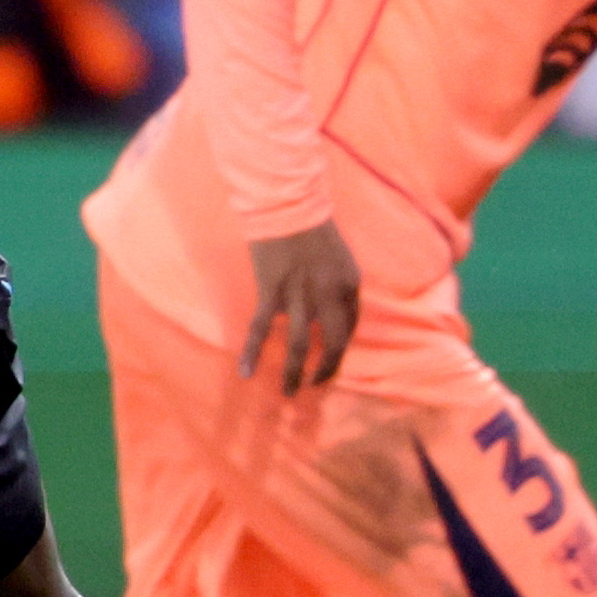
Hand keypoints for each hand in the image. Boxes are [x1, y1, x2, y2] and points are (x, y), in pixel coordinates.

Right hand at [240, 219, 360, 394]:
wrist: (287, 203)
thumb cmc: (314, 225)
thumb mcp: (341, 257)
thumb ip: (338, 285)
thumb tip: (329, 311)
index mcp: (350, 284)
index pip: (351, 326)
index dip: (340, 347)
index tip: (330, 359)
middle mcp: (329, 296)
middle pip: (332, 343)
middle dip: (325, 370)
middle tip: (314, 386)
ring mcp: (299, 296)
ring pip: (297, 345)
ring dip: (292, 373)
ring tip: (288, 394)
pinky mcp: (270, 292)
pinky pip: (260, 328)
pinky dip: (251, 351)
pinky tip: (245, 372)